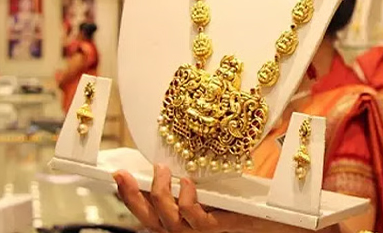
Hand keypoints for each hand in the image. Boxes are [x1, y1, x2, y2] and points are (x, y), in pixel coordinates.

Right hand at [114, 164, 238, 232]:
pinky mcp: (212, 229)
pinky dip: (186, 197)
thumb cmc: (237, 199)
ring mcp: (195, 232)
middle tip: (123, 173)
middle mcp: (182, 229)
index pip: (146, 212)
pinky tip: (188, 183)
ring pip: (166, 217)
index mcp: (177, 219)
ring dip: (160, 191)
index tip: (117, 174)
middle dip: (132, 195)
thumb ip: (185, 178)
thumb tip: (168, 157)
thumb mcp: (206, 184)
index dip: (129, 196)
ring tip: (162, 170)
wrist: (264, 215)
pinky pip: (191, 215)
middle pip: (148, 218)